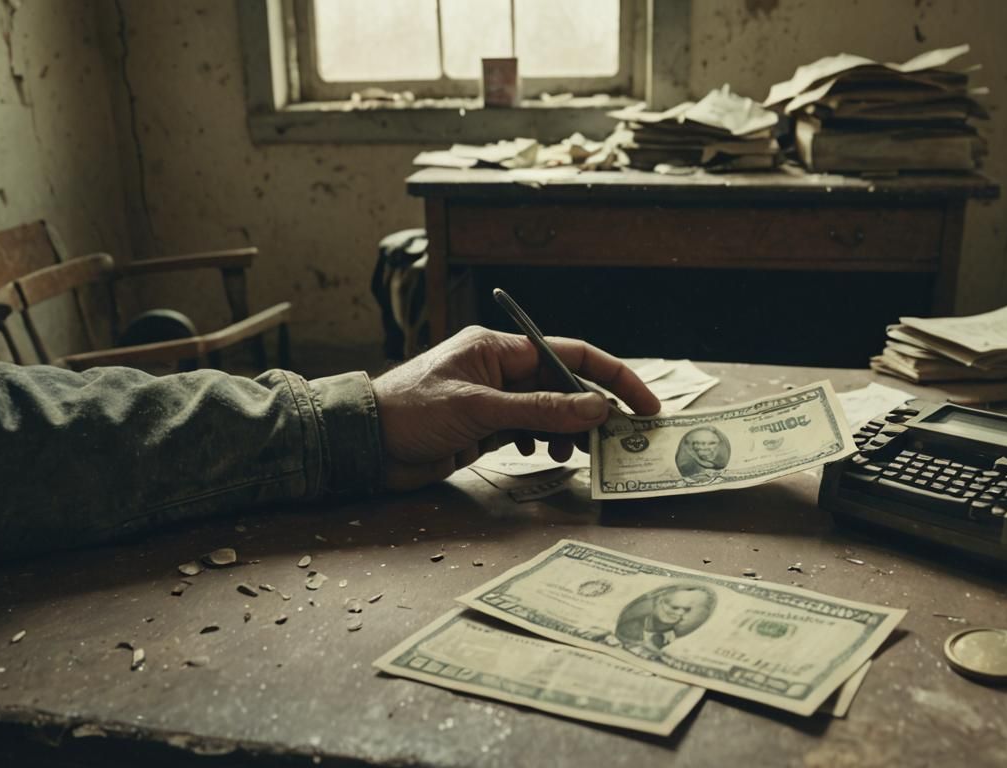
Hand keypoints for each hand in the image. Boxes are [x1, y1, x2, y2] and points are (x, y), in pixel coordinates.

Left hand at [371, 326, 659, 489]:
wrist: (363, 444)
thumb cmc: (410, 413)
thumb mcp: (479, 409)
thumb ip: (540, 410)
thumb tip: (595, 408)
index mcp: (499, 349)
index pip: (570, 353)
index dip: (612, 376)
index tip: (643, 403)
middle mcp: (499, 369)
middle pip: (564, 384)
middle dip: (591, 410)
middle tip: (618, 438)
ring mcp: (492, 398)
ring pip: (548, 411)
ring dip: (567, 431)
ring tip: (572, 453)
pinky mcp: (483, 427)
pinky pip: (528, 429)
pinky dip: (542, 441)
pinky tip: (541, 454)